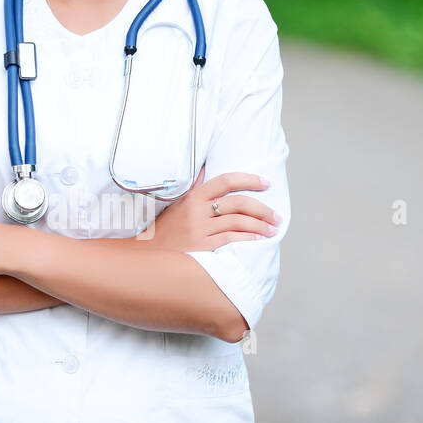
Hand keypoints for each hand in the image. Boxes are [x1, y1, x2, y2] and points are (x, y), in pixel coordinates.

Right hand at [139, 165, 280, 250]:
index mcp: (193, 196)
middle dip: (262, 209)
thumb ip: (194, 185)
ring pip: (238, 222)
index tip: (266, 183)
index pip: (226, 180)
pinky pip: (231, 240)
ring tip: (272, 230)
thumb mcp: (176, 204)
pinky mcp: (201, 248)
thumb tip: (206, 165)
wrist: (147, 256)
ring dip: (260, 226)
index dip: (249, 180)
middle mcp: (197, 211)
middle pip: (238, 203)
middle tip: (276, 216)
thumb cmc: (165, 230)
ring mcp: (199, 230)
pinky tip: (258, 240)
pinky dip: (248, 239)